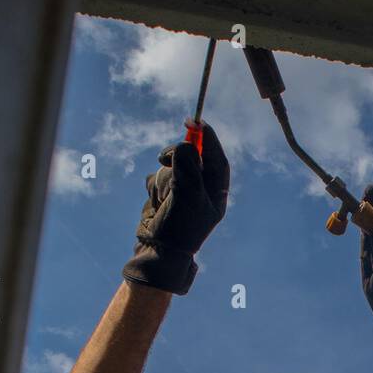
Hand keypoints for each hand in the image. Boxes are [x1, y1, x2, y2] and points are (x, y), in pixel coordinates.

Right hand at [122, 121, 229, 294]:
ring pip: (173, 165)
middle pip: (193, 157)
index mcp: (216, 193)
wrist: (156, 251)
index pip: (217, 158)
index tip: (196, 121)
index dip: (208, 139)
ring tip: (163, 197)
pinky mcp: (165, 193)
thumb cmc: (179, 229)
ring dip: (164, 176)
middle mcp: (202, 190)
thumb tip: (184, 144)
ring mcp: (183, 190)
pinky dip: (155, 185)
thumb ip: (188, 168)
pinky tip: (156, 202)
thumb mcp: (188, 196)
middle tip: (164, 157)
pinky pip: (159, 176)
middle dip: (178, 157)